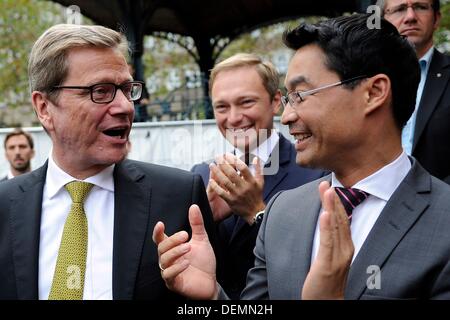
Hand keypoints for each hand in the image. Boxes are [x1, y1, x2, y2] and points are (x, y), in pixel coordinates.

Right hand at [152, 204, 218, 298]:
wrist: (211, 281)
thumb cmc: (203, 261)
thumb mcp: (202, 240)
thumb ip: (197, 224)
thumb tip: (194, 207)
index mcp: (172, 248)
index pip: (160, 240)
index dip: (157, 232)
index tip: (160, 224)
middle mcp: (168, 259)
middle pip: (161, 248)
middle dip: (172, 241)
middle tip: (185, 235)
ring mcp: (169, 271)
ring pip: (164, 261)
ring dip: (175, 252)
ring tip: (188, 247)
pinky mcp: (173, 283)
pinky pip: (168, 275)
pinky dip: (176, 268)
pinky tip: (186, 263)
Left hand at [208, 153, 264, 224]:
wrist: (255, 213)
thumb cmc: (257, 196)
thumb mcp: (260, 182)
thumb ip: (258, 169)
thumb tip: (255, 158)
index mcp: (251, 181)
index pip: (242, 168)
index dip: (234, 160)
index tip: (227, 154)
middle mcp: (244, 187)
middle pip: (231, 173)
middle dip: (223, 163)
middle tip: (217, 156)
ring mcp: (237, 194)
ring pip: (225, 181)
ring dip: (217, 172)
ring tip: (211, 165)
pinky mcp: (231, 201)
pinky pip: (221, 192)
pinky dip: (216, 186)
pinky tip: (211, 180)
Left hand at [301, 181, 353, 299]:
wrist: (327, 303)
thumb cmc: (329, 282)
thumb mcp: (332, 257)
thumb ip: (332, 241)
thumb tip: (329, 223)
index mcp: (347, 247)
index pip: (342, 220)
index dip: (336, 203)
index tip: (329, 187)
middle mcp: (345, 250)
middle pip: (340, 220)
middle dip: (333, 200)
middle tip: (326, 183)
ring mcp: (338, 257)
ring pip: (335, 227)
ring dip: (331, 207)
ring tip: (327, 191)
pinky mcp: (327, 264)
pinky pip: (327, 242)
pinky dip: (327, 227)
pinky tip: (326, 214)